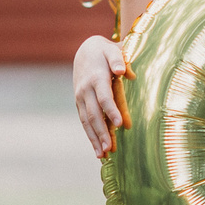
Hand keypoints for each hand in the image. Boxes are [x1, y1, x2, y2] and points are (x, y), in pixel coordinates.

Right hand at [72, 34, 127, 155]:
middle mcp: (86, 90)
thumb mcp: (112, 50)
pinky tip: (97, 150)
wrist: (85, 51)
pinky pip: (84, 122)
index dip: (111, 111)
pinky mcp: (80, 103)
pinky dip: (90, 136)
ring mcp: (81, 98)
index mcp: (96, 78)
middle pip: (94, 114)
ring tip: (103, 155)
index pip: (104, 97)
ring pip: (86, 121)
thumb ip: (118, 59)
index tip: (120, 124)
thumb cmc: (104, 52)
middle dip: (102, 132)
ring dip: (95, 138)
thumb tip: (124, 71)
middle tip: (110, 147)